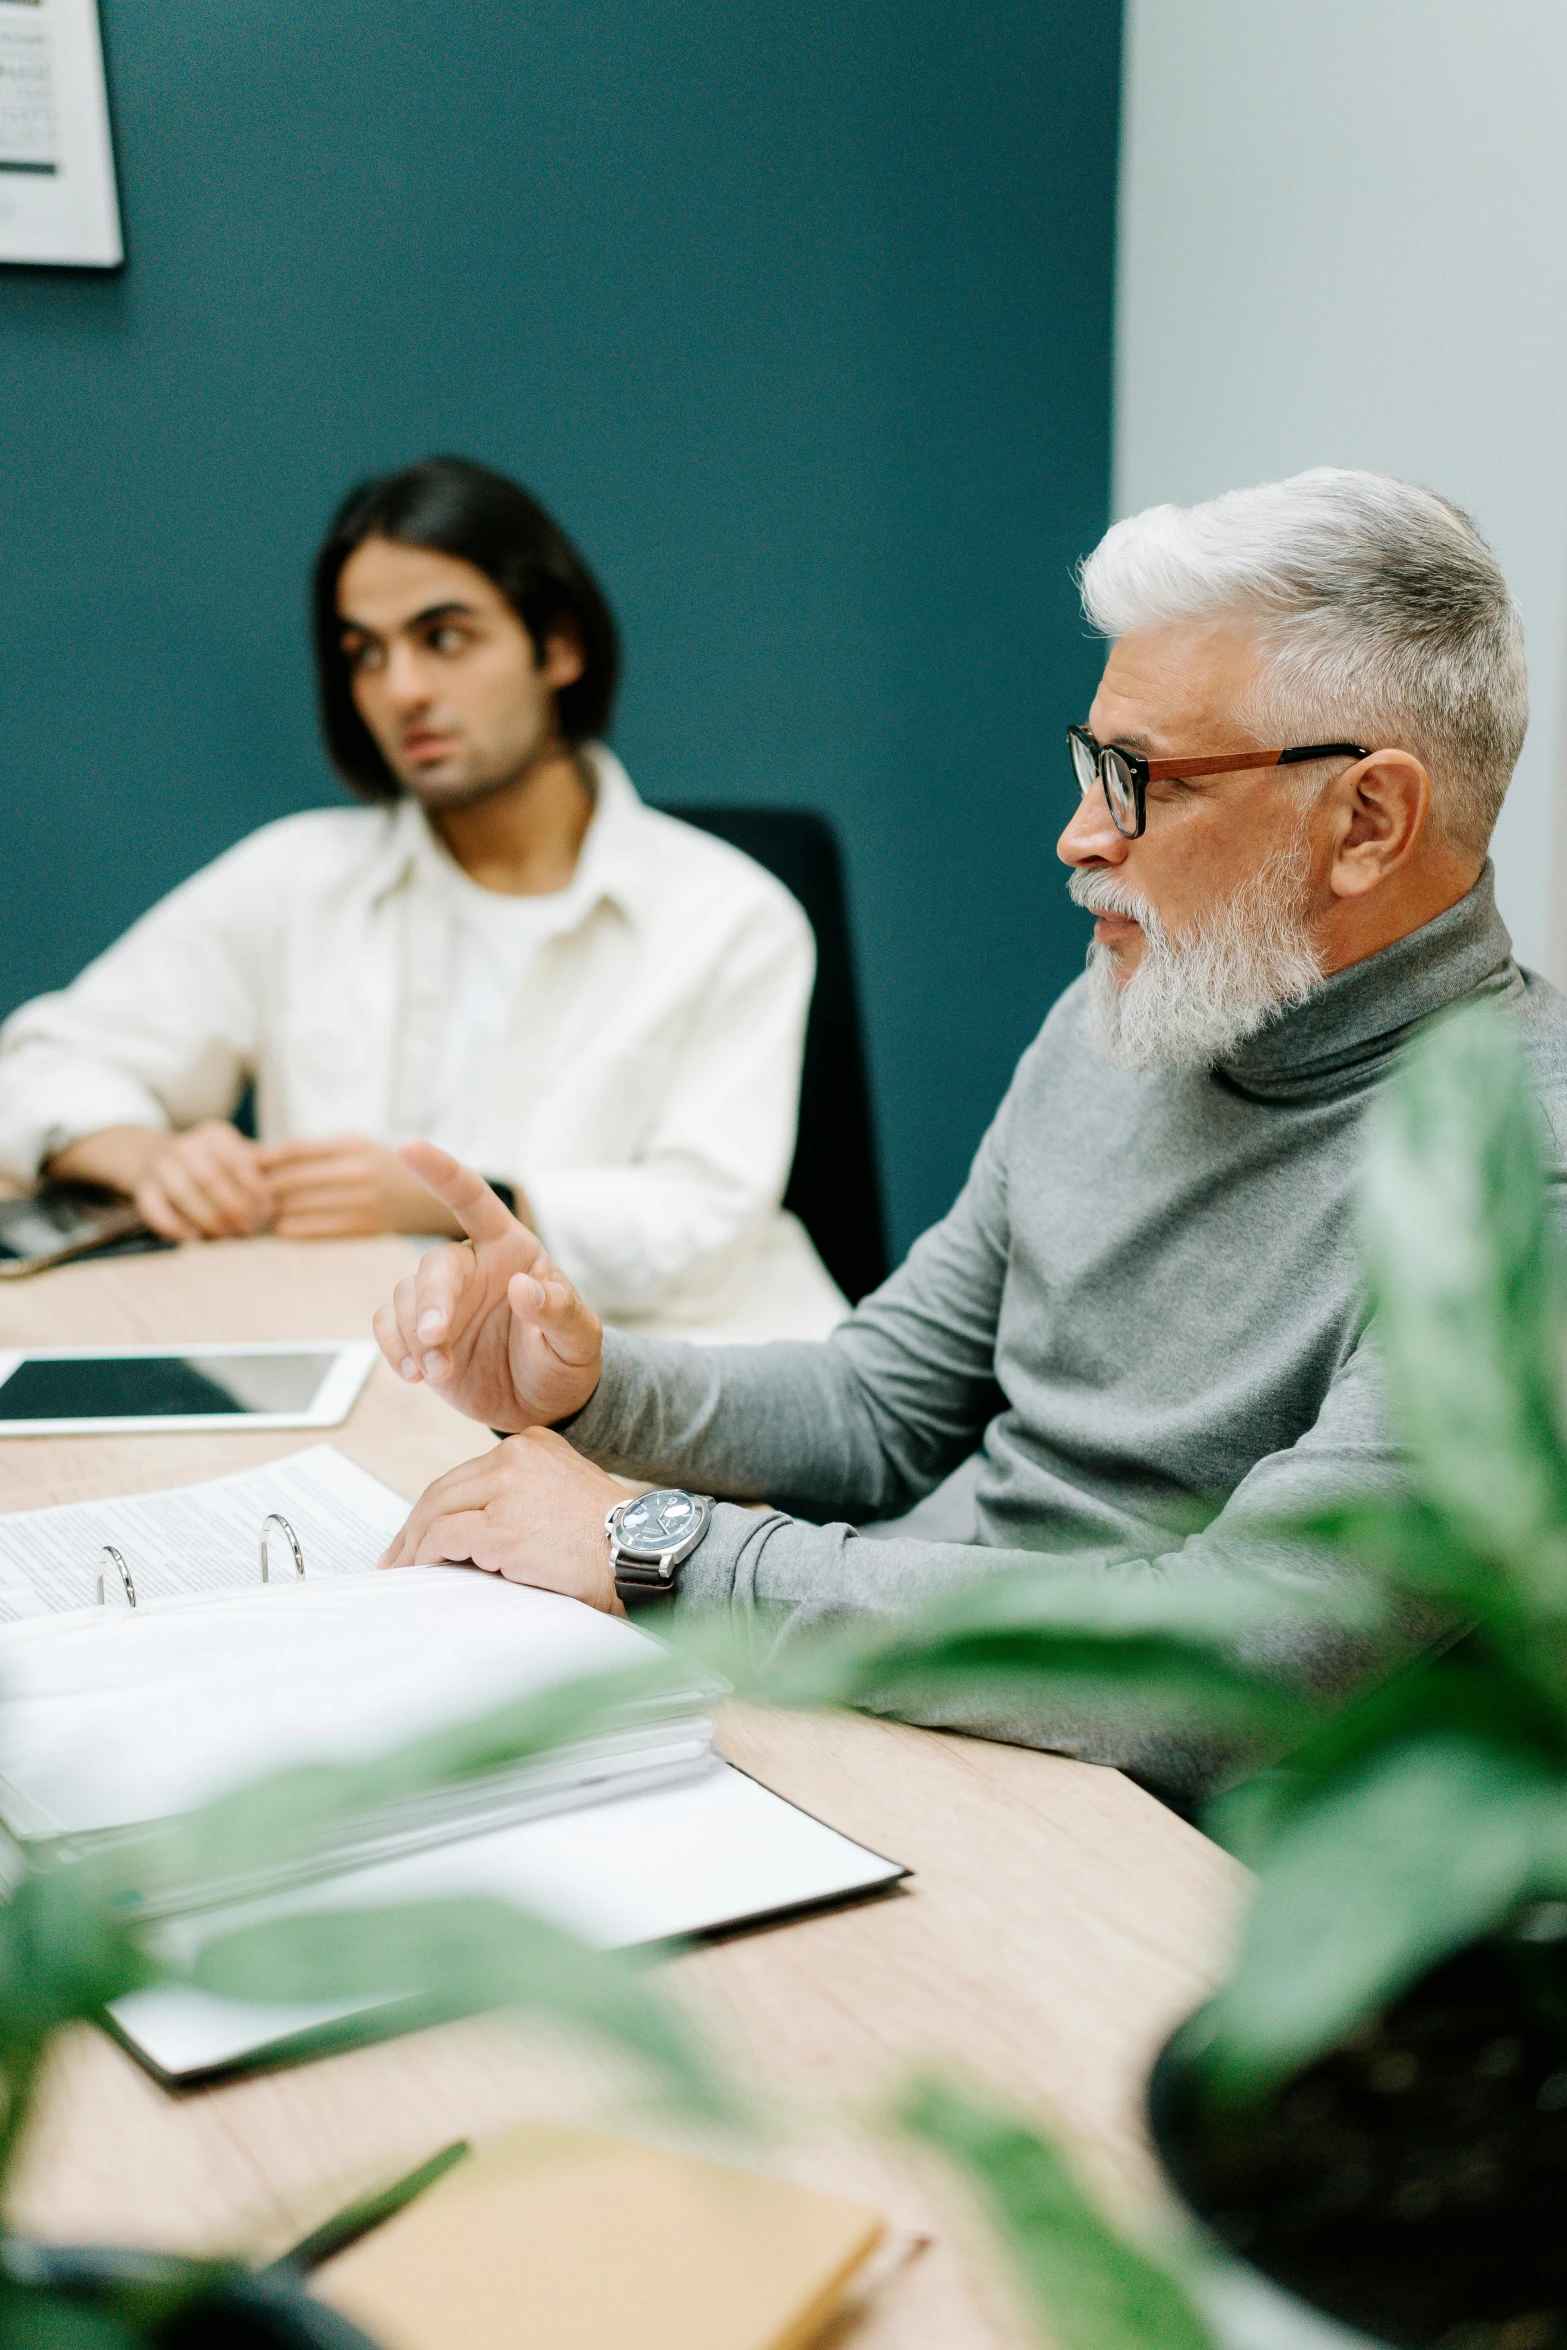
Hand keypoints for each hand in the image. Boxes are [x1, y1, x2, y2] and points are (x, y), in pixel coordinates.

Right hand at [49, 1121, 275, 1241]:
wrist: (155, 1156)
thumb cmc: (212, 1162)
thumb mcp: (236, 1154)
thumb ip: (263, 1166)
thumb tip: (297, 1182)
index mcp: (214, 1134)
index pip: (238, 1160)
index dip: (256, 1188)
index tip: (271, 1211)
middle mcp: (184, 1145)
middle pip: (211, 1180)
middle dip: (233, 1209)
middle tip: (249, 1232)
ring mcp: (160, 1165)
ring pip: (184, 1195)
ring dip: (207, 1220)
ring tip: (224, 1237)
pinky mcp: (142, 1187)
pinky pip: (154, 1209)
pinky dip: (173, 1227)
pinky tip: (192, 1239)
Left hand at [257, 1135, 464, 1239]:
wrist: (430, 1199)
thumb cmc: (383, 1169)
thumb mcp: (356, 1145)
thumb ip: (315, 1151)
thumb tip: (259, 1159)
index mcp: (351, 1145)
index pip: (292, 1151)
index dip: (263, 1160)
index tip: (244, 1166)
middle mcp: (356, 1172)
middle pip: (290, 1180)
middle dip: (261, 1188)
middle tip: (243, 1194)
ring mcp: (361, 1201)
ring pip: (298, 1207)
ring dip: (273, 1212)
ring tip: (258, 1213)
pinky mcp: (364, 1228)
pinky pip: (315, 1231)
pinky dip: (291, 1231)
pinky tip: (281, 1230)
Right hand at [371, 1140, 602, 1430]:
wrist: (543, 1403)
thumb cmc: (565, 1357)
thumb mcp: (578, 1338)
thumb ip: (557, 1311)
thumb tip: (522, 1286)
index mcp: (510, 1250)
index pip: (472, 1200)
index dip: (442, 1172)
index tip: (409, 1147)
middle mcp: (470, 1267)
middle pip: (434, 1266)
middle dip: (431, 1303)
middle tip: (436, 1339)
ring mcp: (442, 1301)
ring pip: (405, 1297)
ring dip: (415, 1337)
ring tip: (439, 1372)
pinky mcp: (417, 1334)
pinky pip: (387, 1325)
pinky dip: (393, 1348)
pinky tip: (415, 1375)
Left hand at [378, 1429, 625, 1612]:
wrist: (643, 1552)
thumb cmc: (614, 1537)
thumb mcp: (566, 1492)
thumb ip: (524, 1496)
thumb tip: (476, 1529)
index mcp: (532, 1444)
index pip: (469, 1473)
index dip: (439, 1504)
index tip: (423, 1530)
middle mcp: (515, 1456)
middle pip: (445, 1488)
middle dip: (416, 1525)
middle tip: (400, 1553)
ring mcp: (506, 1490)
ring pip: (436, 1511)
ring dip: (415, 1544)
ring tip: (405, 1567)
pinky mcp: (500, 1527)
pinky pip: (443, 1538)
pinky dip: (426, 1555)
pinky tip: (423, 1570)